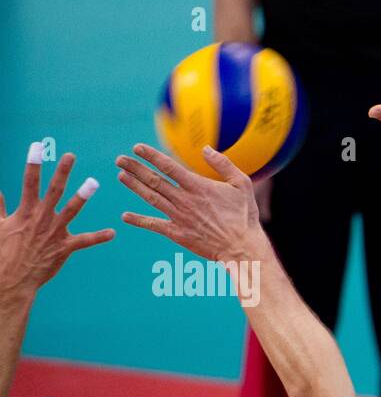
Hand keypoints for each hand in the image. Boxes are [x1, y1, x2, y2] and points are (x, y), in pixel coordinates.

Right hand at [0, 149, 113, 306]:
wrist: (12, 279)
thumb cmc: (2, 253)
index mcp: (25, 211)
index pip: (29, 181)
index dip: (33, 163)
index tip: (37, 146)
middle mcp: (42, 218)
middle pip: (54, 189)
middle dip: (62, 171)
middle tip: (71, 156)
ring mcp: (55, 232)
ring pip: (72, 209)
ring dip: (83, 195)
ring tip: (94, 182)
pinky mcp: (65, 247)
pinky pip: (85, 241)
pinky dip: (99, 236)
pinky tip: (113, 233)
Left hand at [117, 144, 262, 261]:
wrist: (242, 248)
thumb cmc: (245, 216)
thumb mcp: (242, 185)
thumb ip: (223, 164)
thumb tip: (205, 149)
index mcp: (197, 186)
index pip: (168, 166)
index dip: (150, 156)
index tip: (136, 148)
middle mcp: (184, 200)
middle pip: (154, 180)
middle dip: (135, 168)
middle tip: (119, 159)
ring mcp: (179, 217)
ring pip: (151, 198)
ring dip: (134, 186)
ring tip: (121, 176)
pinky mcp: (178, 234)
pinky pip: (154, 225)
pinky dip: (139, 220)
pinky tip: (125, 216)